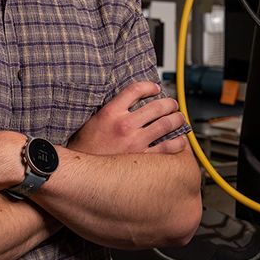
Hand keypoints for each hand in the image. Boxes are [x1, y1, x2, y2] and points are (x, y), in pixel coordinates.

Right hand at [68, 80, 189, 154]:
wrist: (80, 173)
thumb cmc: (84, 148)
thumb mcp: (93, 121)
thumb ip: (111, 110)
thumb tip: (128, 102)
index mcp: (110, 113)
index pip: (135, 89)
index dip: (149, 86)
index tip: (155, 88)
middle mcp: (124, 126)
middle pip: (157, 106)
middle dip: (169, 103)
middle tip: (173, 105)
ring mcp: (134, 142)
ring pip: (165, 124)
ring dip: (177, 119)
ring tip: (179, 118)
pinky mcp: (141, 158)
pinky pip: (167, 147)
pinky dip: (178, 142)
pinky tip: (180, 140)